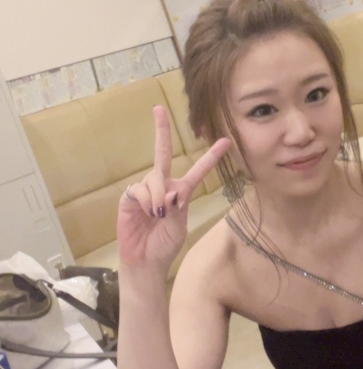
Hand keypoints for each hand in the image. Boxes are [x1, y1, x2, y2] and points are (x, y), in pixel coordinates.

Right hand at [117, 105, 230, 274]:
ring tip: (157, 214)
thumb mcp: (179, 226)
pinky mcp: (129, 197)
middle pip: (163, 154)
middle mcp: (163, 186)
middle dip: (161, 130)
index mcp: (181, 192)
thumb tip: (170, 193)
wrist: (146, 261)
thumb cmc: (165, 245)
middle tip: (158, 108)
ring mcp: (145, 190)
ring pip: (154, 178)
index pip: (198, 171)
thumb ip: (177, 208)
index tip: (226, 141)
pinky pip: (139, 189)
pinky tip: (147, 213)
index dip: (211, 156)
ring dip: (158, 196)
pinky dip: (147, 201)